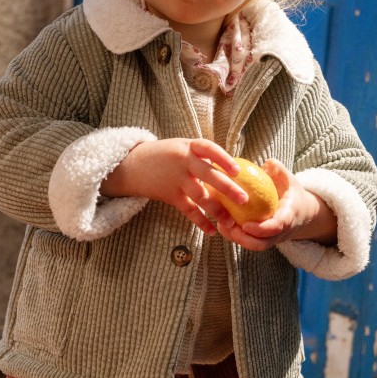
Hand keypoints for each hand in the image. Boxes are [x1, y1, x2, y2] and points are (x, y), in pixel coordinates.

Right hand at [100, 138, 248, 234]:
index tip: (238, 170)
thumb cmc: (164, 155)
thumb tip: (231, 168)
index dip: (224, 159)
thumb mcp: (181, 146)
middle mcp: (183, 162)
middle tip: (244, 199)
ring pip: (200, 196)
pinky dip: (200, 221)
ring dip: (217, 210)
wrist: (131, 165)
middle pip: (209, 175)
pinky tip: (211, 230)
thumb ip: (202, 155)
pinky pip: (188, 210)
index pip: (209, 149)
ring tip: (231, 222)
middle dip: (228, 188)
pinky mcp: (170, 195)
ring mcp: (176, 180)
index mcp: (188, 147)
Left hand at [215, 159, 337, 250]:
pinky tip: (222, 224)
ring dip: (236, 239)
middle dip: (244, 240)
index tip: (245, 225)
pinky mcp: (263, 240)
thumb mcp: (288, 178)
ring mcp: (272, 239)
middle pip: (262, 244)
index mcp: (288, 216)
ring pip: (253, 246)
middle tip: (228, 226)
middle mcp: (280, 232)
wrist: (302, 212)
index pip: (276, 227)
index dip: (260, 229)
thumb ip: (278, 170)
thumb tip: (264, 164)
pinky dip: (235, 236)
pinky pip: (249, 242)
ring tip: (221, 225)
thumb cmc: (291, 192)